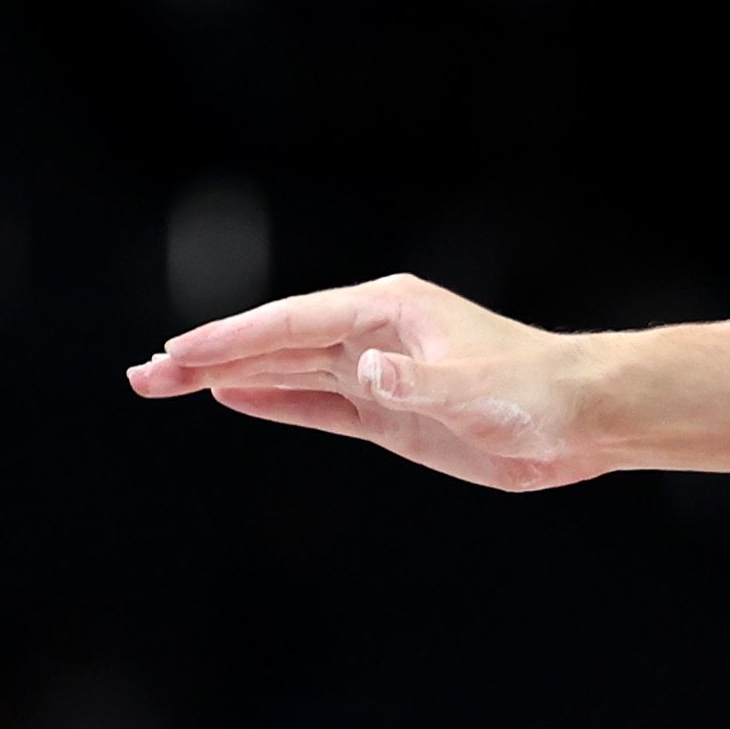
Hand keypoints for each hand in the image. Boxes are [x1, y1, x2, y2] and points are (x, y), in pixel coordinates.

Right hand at [126, 275, 608, 490]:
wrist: (585, 417)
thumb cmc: (539, 391)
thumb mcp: (478, 389)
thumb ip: (419, 382)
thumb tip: (364, 370)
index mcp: (387, 311)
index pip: (291, 323)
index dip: (232, 339)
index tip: (179, 352)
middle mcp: (374, 334)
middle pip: (275, 343)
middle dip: (208, 357)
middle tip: (144, 375)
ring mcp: (379, 373)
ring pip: (287, 373)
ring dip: (229, 378)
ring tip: (165, 383)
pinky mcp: (392, 414)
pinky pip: (319, 405)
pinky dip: (275, 401)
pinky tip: (231, 398)